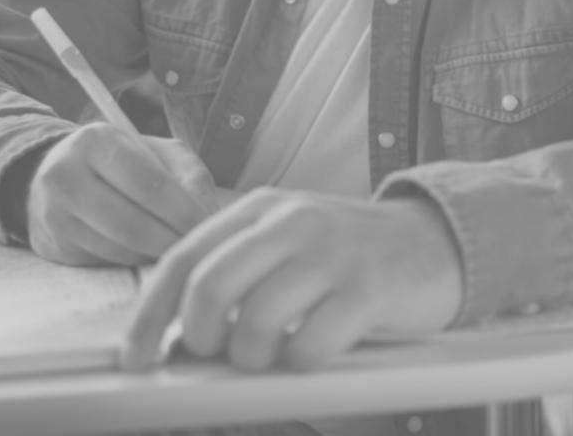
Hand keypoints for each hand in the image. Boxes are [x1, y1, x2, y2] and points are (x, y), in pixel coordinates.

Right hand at [26, 123, 221, 266]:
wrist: (65, 176)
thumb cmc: (125, 163)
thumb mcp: (160, 154)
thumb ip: (189, 176)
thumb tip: (205, 216)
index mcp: (96, 140)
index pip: (149, 183)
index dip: (183, 211)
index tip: (207, 226)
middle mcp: (65, 174)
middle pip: (132, 224)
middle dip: (172, 241)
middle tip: (196, 247)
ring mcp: (54, 213)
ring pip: (119, 248)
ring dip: (155, 254)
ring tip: (176, 247)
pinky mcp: (55, 244)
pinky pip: (105, 260)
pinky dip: (135, 260)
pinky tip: (147, 251)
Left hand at [123, 189, 463, 372]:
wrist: (435, 242)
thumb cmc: (348, 255)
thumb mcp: (286, 242)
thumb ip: (236, 271)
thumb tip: (174, 333)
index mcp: (260, 208)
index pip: (183, 259)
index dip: (149, 315)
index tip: (136, 357)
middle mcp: (291, 223)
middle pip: (210, 287)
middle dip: (200, 337)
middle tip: (219, 355)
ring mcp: (331, 254)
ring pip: (255, 321)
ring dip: (253, 358)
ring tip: (274, 355)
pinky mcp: (369, 290)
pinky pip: (311, 345)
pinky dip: (301, 364)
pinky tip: (315, 352)